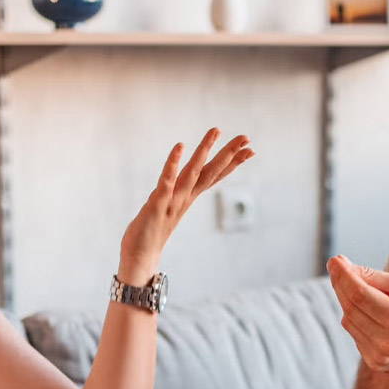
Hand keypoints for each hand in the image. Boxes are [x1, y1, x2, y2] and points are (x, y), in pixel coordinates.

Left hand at [118, 128, 253, 283]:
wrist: (139, 258)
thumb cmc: (150, 232)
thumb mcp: (167, 209)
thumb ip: (174, 196)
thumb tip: (180, 186)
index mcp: (188, 197)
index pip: (214, 176)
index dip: (232, 163)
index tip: (250, 149)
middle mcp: (185, 199)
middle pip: (211, 172)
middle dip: (229, 154)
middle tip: (246, 137)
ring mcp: (172, 202)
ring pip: (192, 173)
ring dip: (204, 151)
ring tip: (216, 130)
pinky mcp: (157, 205)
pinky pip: (166, 182)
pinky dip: (173, 164)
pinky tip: (179, 147)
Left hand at [326, 255, 388, 376]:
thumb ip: (374, 278)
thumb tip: (343, 267)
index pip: (359, 294)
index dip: (343, 276)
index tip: (334, 260)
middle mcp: (388, 342)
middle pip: (350, 308)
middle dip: (341, 285)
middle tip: (338, 268)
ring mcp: (380, 357)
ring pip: (348, 322)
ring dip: (348, 302)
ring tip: (360, 289)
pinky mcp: (376, 364)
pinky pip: (355, 335)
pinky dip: (356, 320)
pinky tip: (369, 312)